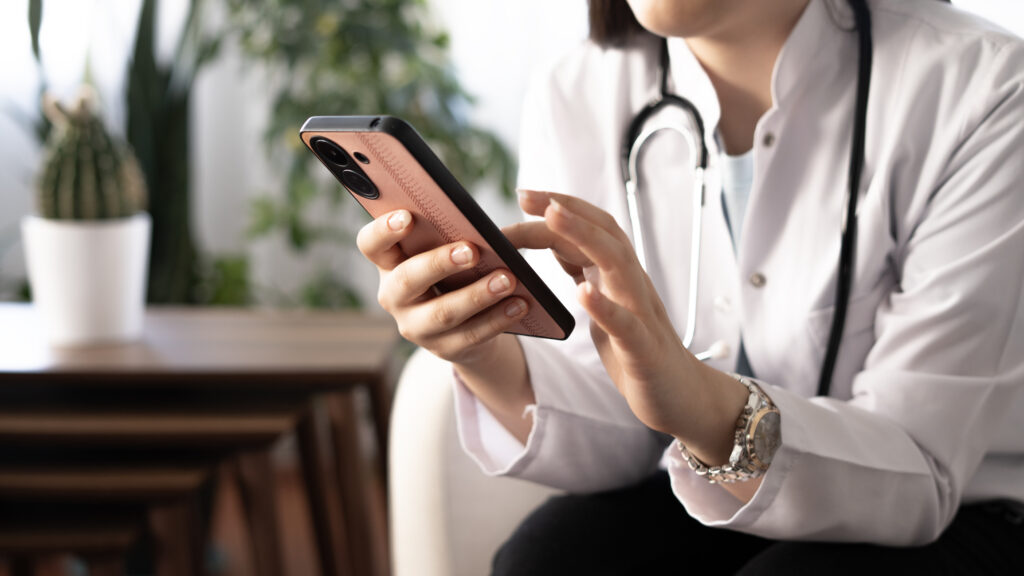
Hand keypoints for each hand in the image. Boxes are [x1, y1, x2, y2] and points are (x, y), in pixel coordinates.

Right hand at [357, 209, 528, 366]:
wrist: (467, 323)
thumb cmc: (456, 271)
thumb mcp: (450, 249)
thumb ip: (458, 232)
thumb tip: (487, 217)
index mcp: (390, 262)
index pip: (371, 244)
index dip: (383, 230)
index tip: (408, 216)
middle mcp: (394, 296)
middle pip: (407, 279)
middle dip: (439, 263)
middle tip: (472, 250)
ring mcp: (416, 326)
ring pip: (443, 312)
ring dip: (477, 294)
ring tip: (507, 279)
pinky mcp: (444, 348)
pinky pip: (471, 335)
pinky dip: (498, 318)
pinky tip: (519, 304)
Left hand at [506, 190, 745, 454]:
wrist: (684, 398)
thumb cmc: (639, 353)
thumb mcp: (605, 306)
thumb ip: (586, 275)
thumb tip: (556, 245)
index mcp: (620, 277)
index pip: (592, 229)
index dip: (559, 209)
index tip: (524, 195)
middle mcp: (633, 285)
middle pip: (603, 233)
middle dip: (565, 209)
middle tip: (525, 194)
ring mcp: (641, 314)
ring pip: (616, 263)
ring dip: (583, 236)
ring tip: (553, 217)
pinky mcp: (645, 349)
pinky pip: (627, 324)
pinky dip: (605, 306)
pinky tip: (583, 293)